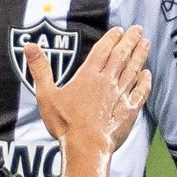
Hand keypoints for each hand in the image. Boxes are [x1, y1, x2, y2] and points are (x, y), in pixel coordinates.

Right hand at [30, 25, 149, 153]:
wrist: (87, 147)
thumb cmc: (65, 124)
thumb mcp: (46, 95)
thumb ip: (40, 69)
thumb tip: (29, 46)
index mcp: (89, 75)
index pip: (103, 50)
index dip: (112, 38)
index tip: (119, 29)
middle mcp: (108, 81)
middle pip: (122, 55)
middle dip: (130, 40)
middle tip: (138, 29)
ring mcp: (120, 95)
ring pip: (133, 70)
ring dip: (140, 55)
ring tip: (146, 43)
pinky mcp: (129, 110)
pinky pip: (140, 92)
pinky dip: (145, 82)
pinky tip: (147, 74)